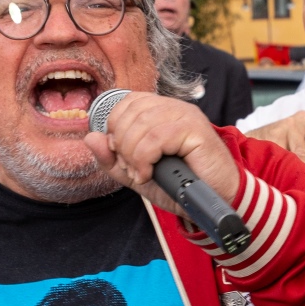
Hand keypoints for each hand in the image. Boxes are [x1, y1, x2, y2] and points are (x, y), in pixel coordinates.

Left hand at [83, 91, 239, 217]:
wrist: (214, 202)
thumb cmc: (181, 187)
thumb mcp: (138, 175)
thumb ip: (113, 159)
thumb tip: (90, 137)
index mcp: (161, 112)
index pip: (125, 103)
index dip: (115, 128)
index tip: (121, 155)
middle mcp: (174, 108)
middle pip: (129, 113)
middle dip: (122, 146)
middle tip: (133, 169)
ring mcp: (186, 116)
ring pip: (140, 125)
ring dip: (133, 155)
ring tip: (142, 173)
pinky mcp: (195, 129)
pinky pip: (156, 137)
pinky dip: (145, 159)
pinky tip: (150, 173)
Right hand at [248, 111, 304, 168]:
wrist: (256, 140)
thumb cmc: (287, 144)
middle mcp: (303, 119)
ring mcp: (288, 126)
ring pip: (303, 152)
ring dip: (304, 169)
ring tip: (300, 176)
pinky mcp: (274, 135)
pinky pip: (286, 157)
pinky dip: (287, 168)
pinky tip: (285, 172)